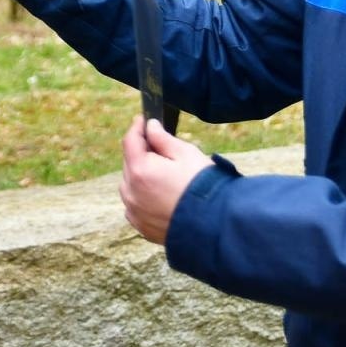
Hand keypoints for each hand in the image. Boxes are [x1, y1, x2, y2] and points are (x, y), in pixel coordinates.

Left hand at [119, 115, 211, 244]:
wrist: (215, 225)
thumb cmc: (202, 185)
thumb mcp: (185, 153)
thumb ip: (162, 138)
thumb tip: (150, 127)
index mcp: (139, 170)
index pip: (130, 140)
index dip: (138, 127)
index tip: (145, 120)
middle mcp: (131, 192)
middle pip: (130, 163)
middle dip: (142, 152)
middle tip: (160, 147)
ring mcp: (135, 212)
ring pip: (130, 185)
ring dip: (141, 176)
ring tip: (163, 174)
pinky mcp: (142, 227)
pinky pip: (136, 205)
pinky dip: (143, 197)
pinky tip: (162, 195)